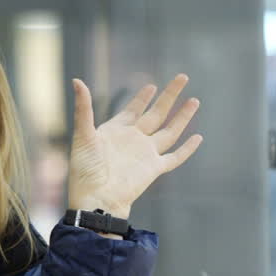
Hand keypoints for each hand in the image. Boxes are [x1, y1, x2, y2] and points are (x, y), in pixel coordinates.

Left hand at [67, 75, 203, 219]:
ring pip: (170, 131)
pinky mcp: (154, 169)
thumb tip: (76, 81)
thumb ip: (83, 109)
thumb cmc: (84, 170)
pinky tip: (198, 137)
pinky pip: (175, 157)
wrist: (96, 198)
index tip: (151, 85)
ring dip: (183, 116)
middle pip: (156, 113)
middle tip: (183, 77)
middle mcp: (133, 140)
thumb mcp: (82, 135)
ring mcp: (145, 154)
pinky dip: (187, 148)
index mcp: (116, 131)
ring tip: (194, 100)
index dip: (142, 97)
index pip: (133, 109)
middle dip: (169, 95)